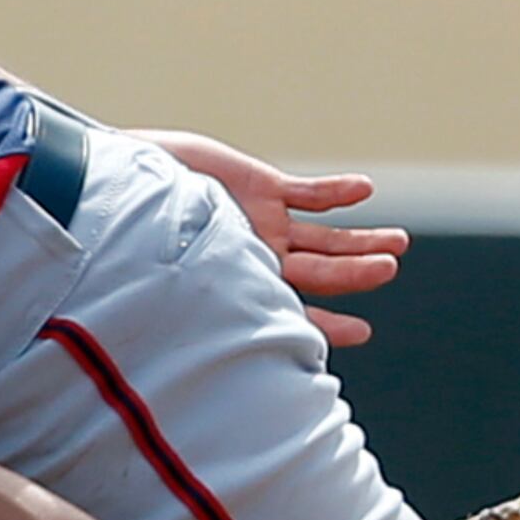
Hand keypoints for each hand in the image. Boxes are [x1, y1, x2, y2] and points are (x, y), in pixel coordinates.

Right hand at [136, 130, 408, 345]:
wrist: (120, 182)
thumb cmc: (139, 236)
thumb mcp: (182, 274)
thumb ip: (219, 298)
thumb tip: (252, 337)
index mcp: (241, 292)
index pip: (293, 315)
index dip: (327, 326)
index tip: (361, 332)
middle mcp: (260, 262)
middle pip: (321, 273)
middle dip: (357, 272)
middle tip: (388, 268)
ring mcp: (265, 224)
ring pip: (325, 238)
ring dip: (360, 240)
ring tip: (399, 243)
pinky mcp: (262, 187)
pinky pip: (309, 194)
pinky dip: (336, 193)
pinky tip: (364, 191)